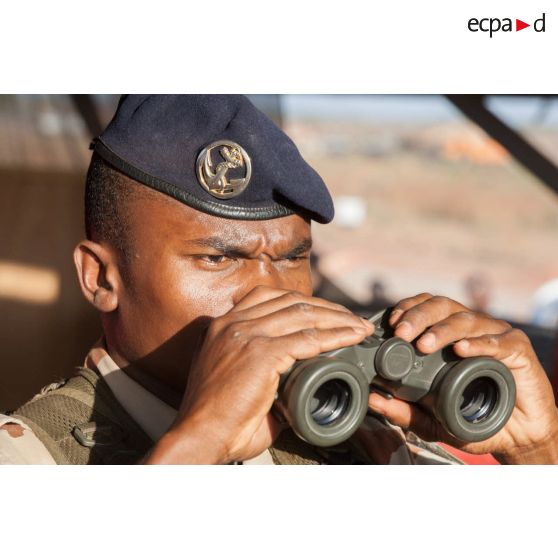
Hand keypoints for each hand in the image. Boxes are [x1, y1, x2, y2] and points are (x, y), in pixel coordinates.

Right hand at [146, 286, 373, 463]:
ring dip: (338, 319)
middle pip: (291, 301)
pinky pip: (307, 339)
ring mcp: (245, 335)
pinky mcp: (260, 353)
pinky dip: (334, 337)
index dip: (304, 302)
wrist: (197, 437)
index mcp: (223, 325)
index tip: (327, 313)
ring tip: (360, 328)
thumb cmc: (217, 419)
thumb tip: (297, 383)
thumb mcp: (234, 380)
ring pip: (303, 314)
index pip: (269, 297)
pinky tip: (351, 339)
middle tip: (352, 320)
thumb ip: (262, 371)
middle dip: (327, 308)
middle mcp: (233, 323)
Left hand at [367, 293, 557, 463]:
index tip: (392, 323)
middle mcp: (469, 328)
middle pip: (441, 305)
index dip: (408, 308)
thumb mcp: (433, 420)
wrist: (517, 437)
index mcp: (447, 334)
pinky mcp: (518, 348)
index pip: (425, 307)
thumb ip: (404, 412)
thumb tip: (372, 399)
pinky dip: (480, 343)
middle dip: (418, 316)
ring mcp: (494, 335)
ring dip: (442, 330)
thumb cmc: (473, 419)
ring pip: (465, 319)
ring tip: (424, 345)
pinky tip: (462, 350)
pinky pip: (499, 341)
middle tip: (402, 333)